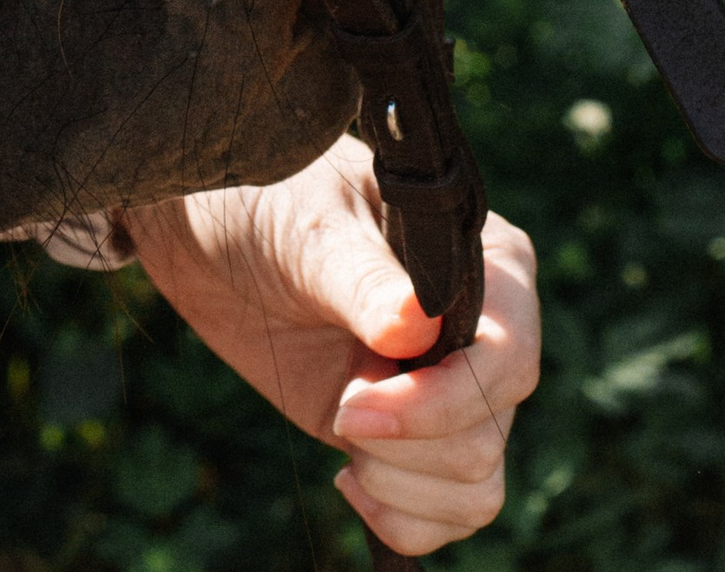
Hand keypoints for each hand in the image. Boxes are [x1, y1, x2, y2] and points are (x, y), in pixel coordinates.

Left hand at [128, 139, 539, 557]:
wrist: (215, 238)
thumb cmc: (270, 204)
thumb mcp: (310, 230)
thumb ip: (361, 280)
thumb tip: (420, 323)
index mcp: (486, 263)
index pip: (509, 354)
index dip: (444, 398)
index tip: (357, 402)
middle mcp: (485, 334)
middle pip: (492, 430)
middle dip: (408, 441)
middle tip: (339, 406)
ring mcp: (450, 391)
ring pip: (477, 484)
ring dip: (402, 482)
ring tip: (341, 425)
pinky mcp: (413, 440)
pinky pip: (448, 514)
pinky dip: (404, 519)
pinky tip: (349, 480)